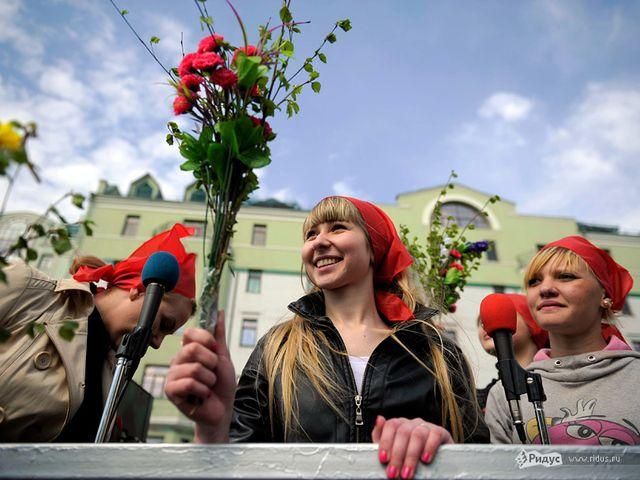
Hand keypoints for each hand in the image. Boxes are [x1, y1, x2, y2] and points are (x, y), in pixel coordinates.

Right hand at [164, 310, 235, 442]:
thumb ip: (219, 336)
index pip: (190, 333)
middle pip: (192, 349)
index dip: (205, 339)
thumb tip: (219, 312)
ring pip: (194, 368)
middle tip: (213, 372)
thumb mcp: (223, 357)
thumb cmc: (221, 385)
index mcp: (188, 350)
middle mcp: (178, 360)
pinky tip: (202, 395)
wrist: (222, 409)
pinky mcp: (171, 391)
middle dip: (210, 362)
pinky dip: (202, 390)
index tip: (214, 350)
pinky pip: (188, 383)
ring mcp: (173, 375)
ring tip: (208, 386)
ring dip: (209, 379)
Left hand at [372, 415, 452, 478]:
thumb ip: (382, 437)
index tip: (383, 459)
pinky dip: (429, 447)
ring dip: (411, 456)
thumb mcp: (393, 449)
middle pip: (403, 432)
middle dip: (397, 455)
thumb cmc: (410, 456)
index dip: (386, 442)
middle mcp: (412, 423)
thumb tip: (379, 419)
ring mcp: (427, 426)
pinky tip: (425, 459)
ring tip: (407, 473)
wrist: (436, 462)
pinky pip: (435, 435)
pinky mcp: (441, 432)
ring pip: (417, 435)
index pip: (391, 426)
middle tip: (394, 473)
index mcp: (399, 425)